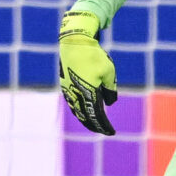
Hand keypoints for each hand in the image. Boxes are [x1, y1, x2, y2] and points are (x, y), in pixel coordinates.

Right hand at [58, 11, 118, 135]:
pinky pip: (72, 103)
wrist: (74, 43)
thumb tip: (108, 103)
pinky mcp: (65, 85)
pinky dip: (79, 110)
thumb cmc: (94, 56)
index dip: (104, 126)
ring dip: (85, 119)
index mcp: (88, 93)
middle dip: (95, 125)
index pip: (97, 116)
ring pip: (77, 111)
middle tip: (103, 130)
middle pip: (85, 117)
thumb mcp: (109, 73)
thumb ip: (110, 90)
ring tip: (93, 124)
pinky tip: (82, 111)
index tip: (111, 132)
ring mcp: (68, 91)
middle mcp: (76, 95)